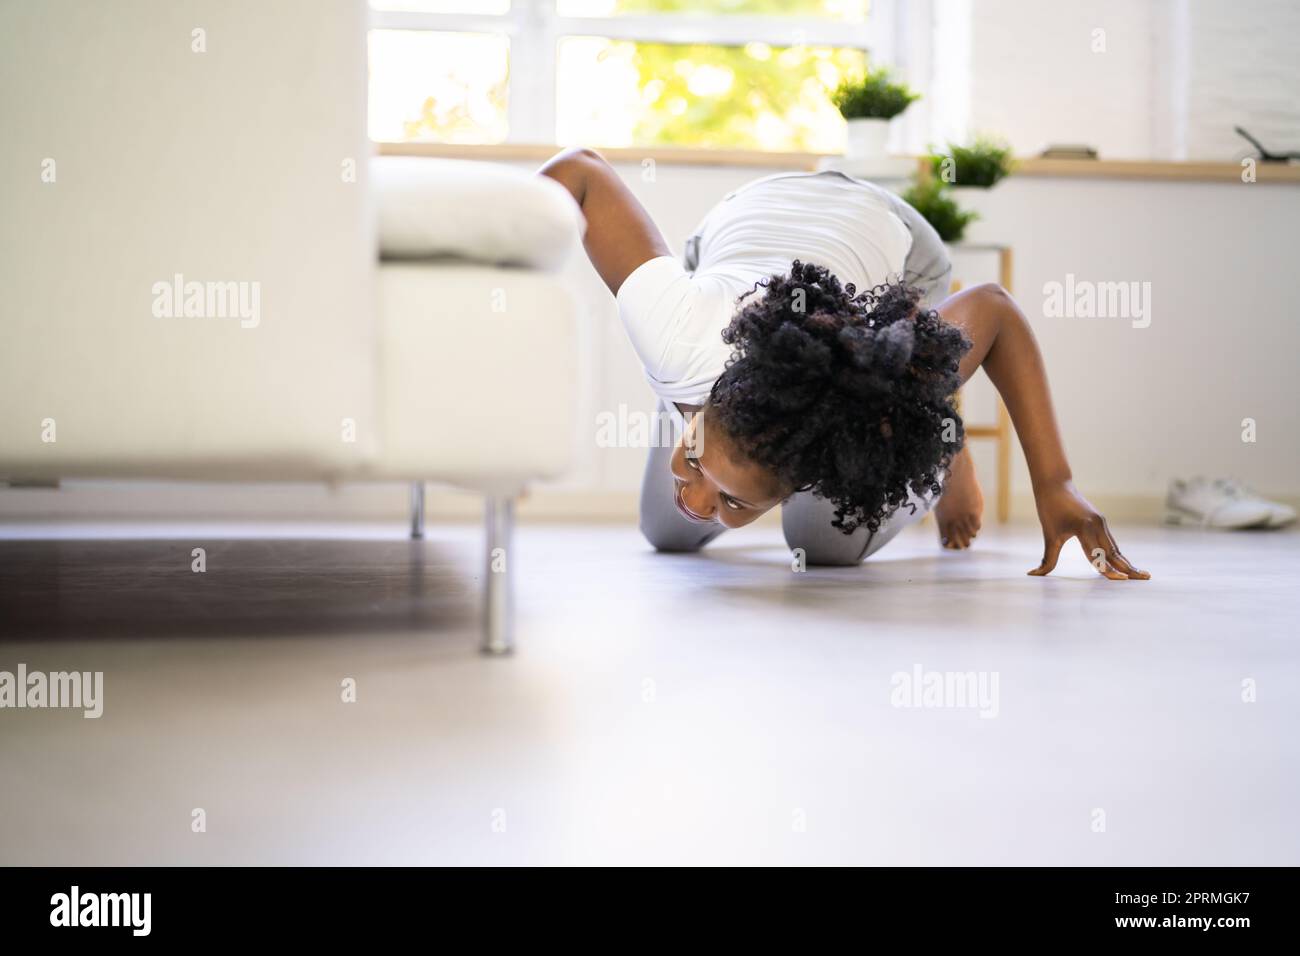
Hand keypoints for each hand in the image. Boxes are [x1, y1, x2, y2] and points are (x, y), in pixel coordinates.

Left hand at [1029, 480, 1149, 578]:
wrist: (1056, 485)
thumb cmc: (1050, 509)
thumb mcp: (1049, 535)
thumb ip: (1047, 558)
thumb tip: (1034, 574)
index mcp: (1083, 528)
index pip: (1097, 555)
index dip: (1108, 569)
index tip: (1122, 580)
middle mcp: (1097, 525)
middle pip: (1113, 552)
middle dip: (1128, 567)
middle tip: (1144, 578)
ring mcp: (1101, 523)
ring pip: (1114, 547)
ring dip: (1126, 561)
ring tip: (1139, 574)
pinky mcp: (1101, 521)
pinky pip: (1110, 541)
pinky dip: (1118, 553)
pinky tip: (1124, 563)